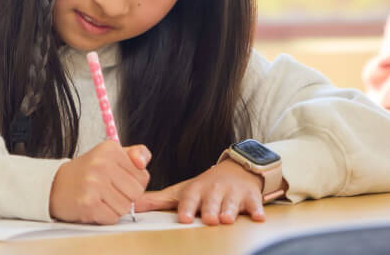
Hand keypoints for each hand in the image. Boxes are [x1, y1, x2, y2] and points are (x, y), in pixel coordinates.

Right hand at [48, 141, 150, 223]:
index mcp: (110, 149)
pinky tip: (94, 206)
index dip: (133, 183)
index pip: (143, 176)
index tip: (117, 180)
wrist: (55, 185)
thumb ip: (135, 155)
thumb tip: (143, 163)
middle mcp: (102, 164)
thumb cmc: (87, 172)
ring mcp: (94, 184)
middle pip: (136, 193)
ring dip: (115, 208)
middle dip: (126, 197)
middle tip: (109, 191)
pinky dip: (105, 217)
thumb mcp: (110, 155)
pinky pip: (112, 218)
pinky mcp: (88, 203)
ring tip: (100, 198)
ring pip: (125, 208)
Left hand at [136, 159, 265, 224]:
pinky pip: (255, 205)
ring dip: (230, 211)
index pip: (189, 199)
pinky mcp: (251, 198)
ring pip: (232, 204)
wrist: (235, 171)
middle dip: (210, 209)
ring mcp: (233, 194)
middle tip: (209, 218)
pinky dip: (258, 210)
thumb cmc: (205, 187)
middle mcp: (214, 190)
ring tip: (227, 219)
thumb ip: (157, 201)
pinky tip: (258, 217)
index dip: (187, 208)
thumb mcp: (182, 191)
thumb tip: (131, 206)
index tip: (185, 218)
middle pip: (211, 202)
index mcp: (195, 190)